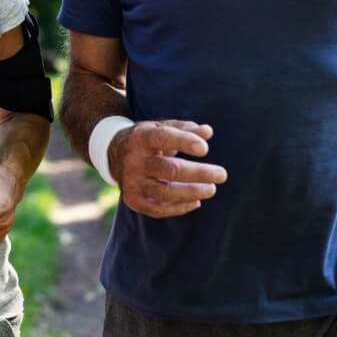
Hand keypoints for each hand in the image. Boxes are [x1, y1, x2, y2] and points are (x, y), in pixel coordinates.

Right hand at [109, 120, 226, 218]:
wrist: (115, 155)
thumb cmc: (148, 140)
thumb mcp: (161, 127)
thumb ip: (185, 129)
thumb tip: (207, 132)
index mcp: (141, 137)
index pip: (163, 138)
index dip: (184, 142)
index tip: (205, 149)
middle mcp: (134, 160)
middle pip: (170, 169)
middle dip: (199, 173)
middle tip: (221, 175)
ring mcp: (132, 182)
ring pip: (165, 192)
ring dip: (192, 192)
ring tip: (211, 189)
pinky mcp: (133, 199)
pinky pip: (158, 208)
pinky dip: (179, 207)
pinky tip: (196, 201)